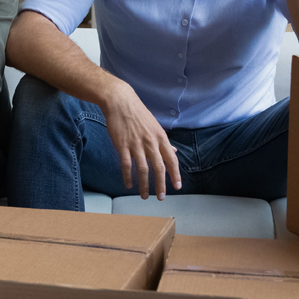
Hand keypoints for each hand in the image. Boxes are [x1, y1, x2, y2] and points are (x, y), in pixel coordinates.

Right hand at [101, 84, 181, 199]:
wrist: (121, 102)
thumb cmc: (138, 113)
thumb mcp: (155, 126)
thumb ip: (164, 141)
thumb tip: (174, 151)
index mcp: (160, 138)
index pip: (171, 160)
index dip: (175, 174)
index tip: (177, 187)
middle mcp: (150, 142)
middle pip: (159, 168)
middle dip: (161, 185)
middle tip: (161, 197)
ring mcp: (136, 144)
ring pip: (143, 169)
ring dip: (144, 185)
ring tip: (144, 196)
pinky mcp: (123, 145)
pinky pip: (127, 165)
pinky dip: (128, 176)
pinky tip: (129, 184)